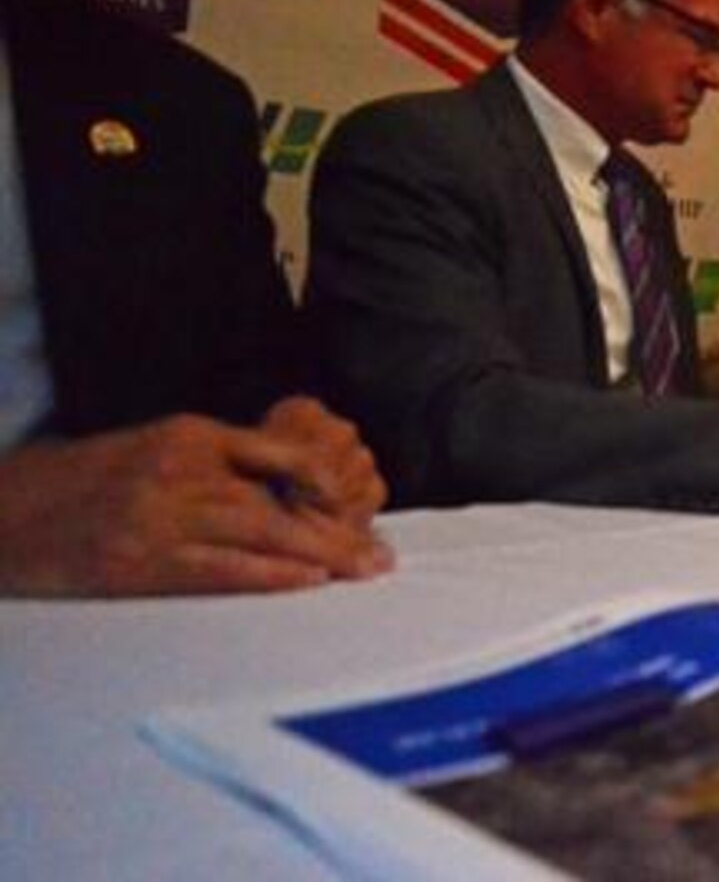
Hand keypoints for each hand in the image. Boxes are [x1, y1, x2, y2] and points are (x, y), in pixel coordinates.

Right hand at [0, 406, 392, 597]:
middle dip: (340, 531)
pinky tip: (306, 584)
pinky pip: (220, 570)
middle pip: (283, 500)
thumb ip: (216, 463)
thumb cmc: (90, 482)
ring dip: (321, 557)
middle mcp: (183, 470)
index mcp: (190, 434)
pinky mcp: (140, 563)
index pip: (282, 451)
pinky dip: (269, 576)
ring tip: (362, 574)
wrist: (9, 512)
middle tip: (382, 557)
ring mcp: (161, 517)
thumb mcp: (155, 448)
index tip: (361, 503)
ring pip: (262, 533)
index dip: (330, 480)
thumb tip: (286, 489)